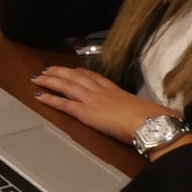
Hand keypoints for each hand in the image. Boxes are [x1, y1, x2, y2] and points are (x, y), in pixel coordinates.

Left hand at [28, 65, 170, 146]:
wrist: (151, 123)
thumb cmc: (154, 118)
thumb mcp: (147, 110)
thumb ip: (142, 110)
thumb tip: (150, 114)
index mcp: (117, 90)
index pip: (95, 77)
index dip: (82, 72)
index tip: (73, 68)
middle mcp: (102, 91)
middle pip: (77, 76)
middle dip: (60, 72)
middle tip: (47, 69)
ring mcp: (92, 99)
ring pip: (66, 85)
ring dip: (50, 80)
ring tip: (37, 77)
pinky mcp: (86, 112)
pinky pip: (63, 103)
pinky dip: (49, 98)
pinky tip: (39, 96)